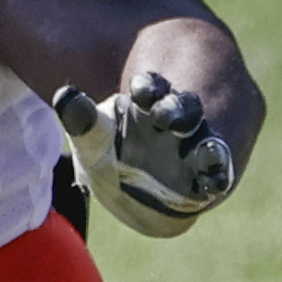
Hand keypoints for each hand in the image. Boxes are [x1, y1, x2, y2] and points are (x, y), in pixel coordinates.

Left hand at [55, 68, 242, 238]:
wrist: (143, 192)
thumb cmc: (117, 154)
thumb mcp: (95, 138)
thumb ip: (82, 119)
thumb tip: (63, 94)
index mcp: (151, 103)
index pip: (152, 89)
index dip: (148, 88)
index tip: (138, 91)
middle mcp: (180, 121)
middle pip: (185, 109)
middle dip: (178, 111)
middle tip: (165, 117)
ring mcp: (199, 148)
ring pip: (207, 140)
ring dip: (207, 147)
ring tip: (207, 152)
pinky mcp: (212, 175)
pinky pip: (218, 174)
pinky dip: (216, 177)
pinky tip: (214, 182)